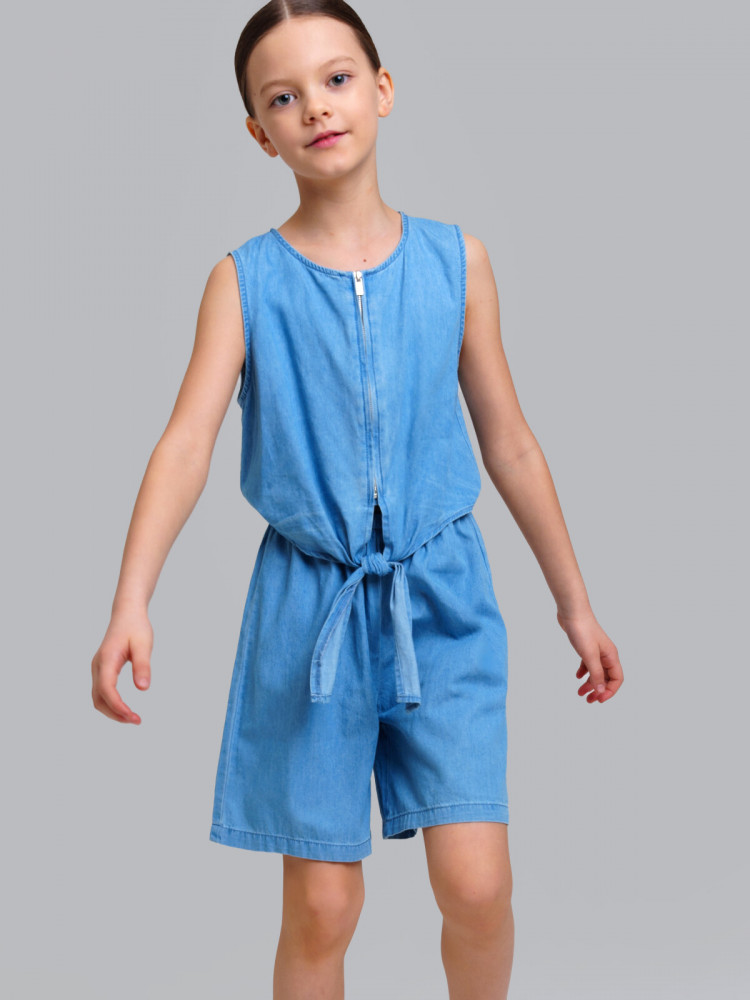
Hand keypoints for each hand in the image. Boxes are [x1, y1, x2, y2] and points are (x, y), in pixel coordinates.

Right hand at [91, 607, 152, 723]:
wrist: (127, 613)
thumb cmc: (136, 627)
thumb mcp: (144, 645)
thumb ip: (142, 666)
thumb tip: (143, 688)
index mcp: (106, 659)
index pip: (107, 690)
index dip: (118, 707)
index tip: (133, 717)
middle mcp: (98, 666)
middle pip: (99, 699)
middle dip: (115, 714)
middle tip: (136, 720)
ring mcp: (97, 668)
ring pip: (98, 698)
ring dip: (112, 711)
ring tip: (132, 717)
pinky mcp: (101, 670)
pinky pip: (101, 692)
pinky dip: (111, 704)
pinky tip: (125, 708)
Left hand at [556, 608, 622, 703]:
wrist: (572, 612)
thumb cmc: (582, 630)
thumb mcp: (589, 655)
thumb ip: (595, 674)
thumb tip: (601, 691)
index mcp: (611, 656)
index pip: (617, 679)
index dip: (610, 691)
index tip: (598, 699)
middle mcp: (606, 654)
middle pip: (607, 677)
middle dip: (599, 690)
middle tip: (589, 700)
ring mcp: (596, 650)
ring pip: (596, 672)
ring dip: (589, 683)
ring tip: (580, 693)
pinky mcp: (586, 647)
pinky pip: (588, 664)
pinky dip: (583, 671)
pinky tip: (577, 676)